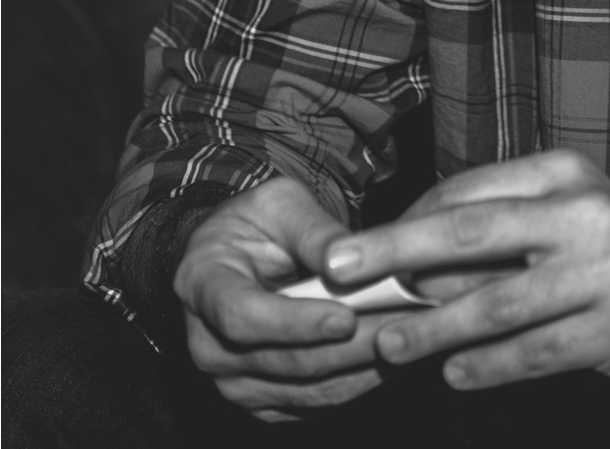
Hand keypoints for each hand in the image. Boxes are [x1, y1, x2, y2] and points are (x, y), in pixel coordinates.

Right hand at [173, 176, 411, 420]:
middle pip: (284, 361)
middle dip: (348, 347)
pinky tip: (392, 357)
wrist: (238, 258)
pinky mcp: (263, 404)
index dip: (294, 322)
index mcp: (199, 285)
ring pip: (308, 390)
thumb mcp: (279, 204)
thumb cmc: (256, 225)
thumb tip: (348, 262)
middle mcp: (206, 344)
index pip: (242, 317)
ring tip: (410, 339)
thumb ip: (313, 231)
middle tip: (404, 326)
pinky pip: (317, 404)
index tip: (346, 316)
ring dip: (363, 368)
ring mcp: (232, 381)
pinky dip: (359, 383)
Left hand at [318, 149, 609, 395]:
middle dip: (392, 252)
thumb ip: (501, 227)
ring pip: (496, 302)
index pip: (464, 194)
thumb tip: (406, 252)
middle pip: (466, 232)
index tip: (354, 246)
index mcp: (560, 175)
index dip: (404, 223)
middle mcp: (582, 214)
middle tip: (337, 269)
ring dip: (432, 326)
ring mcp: (605, 272)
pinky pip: (538, 351)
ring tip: (388, 343)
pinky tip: (456, 376)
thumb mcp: (569, 217)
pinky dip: (490, 366)